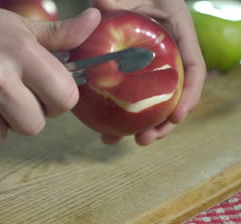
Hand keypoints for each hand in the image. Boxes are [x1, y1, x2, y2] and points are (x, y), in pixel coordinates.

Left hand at [91, 0, 205, 145]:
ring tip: (115, 140)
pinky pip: (129, 93)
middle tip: (143, 140)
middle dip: (162, 122)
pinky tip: (101, 124)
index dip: (189, 96)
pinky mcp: (130, 69)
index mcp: (177, 32)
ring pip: (150, 99)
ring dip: (137, 124)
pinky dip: (119, 109)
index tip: (176, 117)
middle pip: (173, 94)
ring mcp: (148, 63)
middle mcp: (166, 52)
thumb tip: (99, 8)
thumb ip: (115, 2)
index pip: (194, 68)